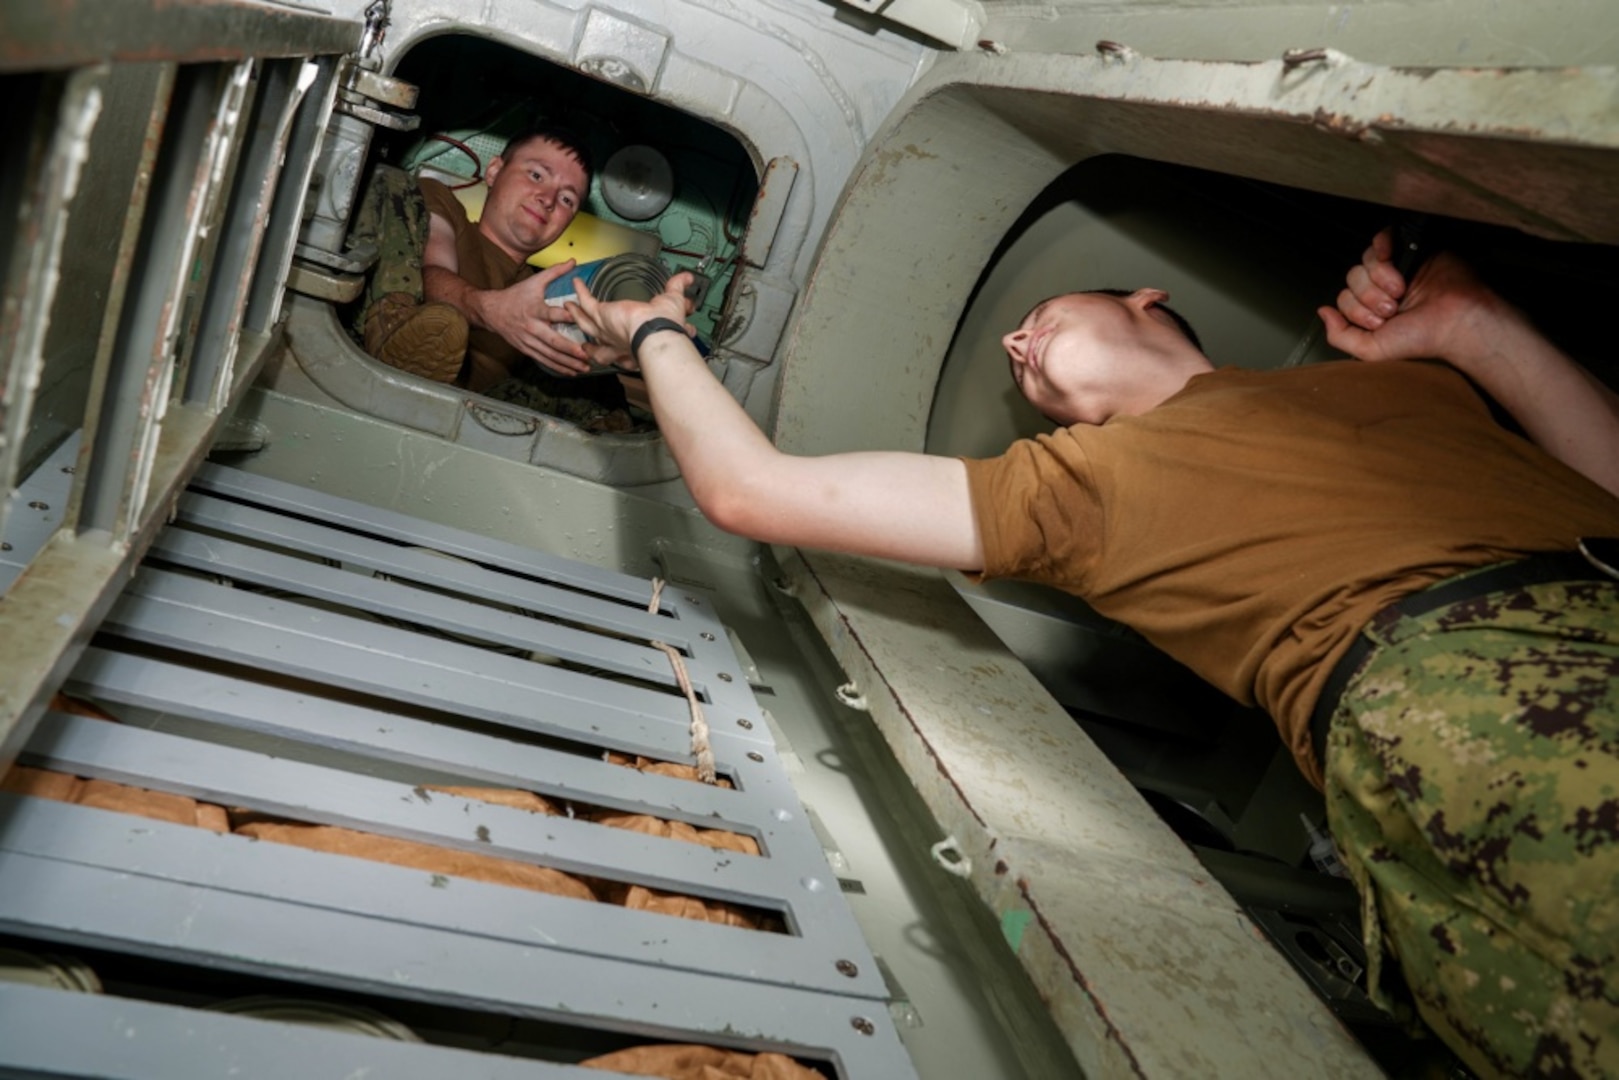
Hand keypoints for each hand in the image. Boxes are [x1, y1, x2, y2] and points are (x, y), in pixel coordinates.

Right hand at [471, 260, 593, 375]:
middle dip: (570, 350)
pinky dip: (557, 367)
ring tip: (584, 368)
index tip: (581, 321)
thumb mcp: (534, 282)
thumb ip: (555, 272)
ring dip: (567, 363)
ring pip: (549, 355)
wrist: (491, 311)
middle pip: (552, 341)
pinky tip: (571, 372)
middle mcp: (531, 327)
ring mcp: (528, 341)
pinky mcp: (526, 350)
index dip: (566, 317)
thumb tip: (573, 261)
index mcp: (534, 310)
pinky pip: (543, 360)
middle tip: (586, 355)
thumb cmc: (515, 296)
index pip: (552, 314)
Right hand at [568, 272, 696, 370]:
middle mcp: (620, 344)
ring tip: (570, 307)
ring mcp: (608, 331)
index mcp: (637, 349)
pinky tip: (577, 283)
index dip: (622, 354)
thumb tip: (686, 280)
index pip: (626, 355)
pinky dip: (581, 293)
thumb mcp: (675, 304)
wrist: (656, 333)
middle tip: (586, 343)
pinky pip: (587, 303)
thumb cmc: (667, 329)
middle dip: (592, 344)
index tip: (621, 350)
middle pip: (600, 347)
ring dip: (578, 315)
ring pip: (587, 324)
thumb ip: (678, 291)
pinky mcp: (601, 316)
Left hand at [1317, 227, 1509, 370]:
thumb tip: (1322, 312)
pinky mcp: (1411, 250)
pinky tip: (1390, 257)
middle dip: (1369, 296)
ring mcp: (1396, 267)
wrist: (1456, 321)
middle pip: (1353, 278)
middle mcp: (1382, 287)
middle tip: (1393, 308)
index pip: (1344, 298)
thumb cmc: (1421, 338)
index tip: (1382, 322)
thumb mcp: (1371, 349)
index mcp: (1372, 309)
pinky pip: (1382, 238)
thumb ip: (1340, 336)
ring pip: (1365, 261)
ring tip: (1401, 291)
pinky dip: (1381, 245)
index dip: (1357, 311)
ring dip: (1380, 278)